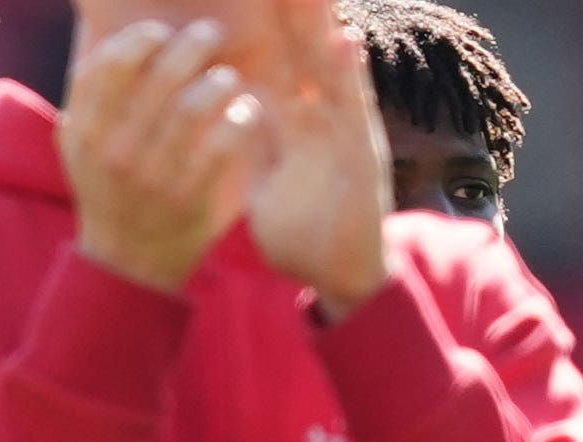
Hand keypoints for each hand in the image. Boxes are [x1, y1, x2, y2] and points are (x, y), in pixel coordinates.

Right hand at [60, 12, 261, 294]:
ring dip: (220, 80)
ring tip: (226, 78)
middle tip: (209, 36)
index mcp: (85, 135)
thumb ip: (90, 100)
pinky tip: (244, 112)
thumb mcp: (81, 149)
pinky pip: (225, 141)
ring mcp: (154, 177)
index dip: (139, 39)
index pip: (109, 66)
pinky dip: (241, 117)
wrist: (127, 263)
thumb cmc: (110, 190)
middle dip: (194, 44)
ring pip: (196, 104)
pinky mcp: (191, 198)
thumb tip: (116, 38)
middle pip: (161, 75)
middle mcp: (116, 153)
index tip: (159, 33)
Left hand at [245, 0, 393, 316]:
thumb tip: (220, 123)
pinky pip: (354, 107)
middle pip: (301, 51)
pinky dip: (350, 74)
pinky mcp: (363, 150)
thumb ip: (249, 150)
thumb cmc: (300, 232)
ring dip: (321, 25)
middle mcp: (318, 116)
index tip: (241, 2)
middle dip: (291, 12)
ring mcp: (342, 128)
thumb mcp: (263, 184)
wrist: (339, 273)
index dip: (262, 30)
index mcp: (291, 122)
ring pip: (329, 65)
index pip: (273, 64)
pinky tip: (344, 41)